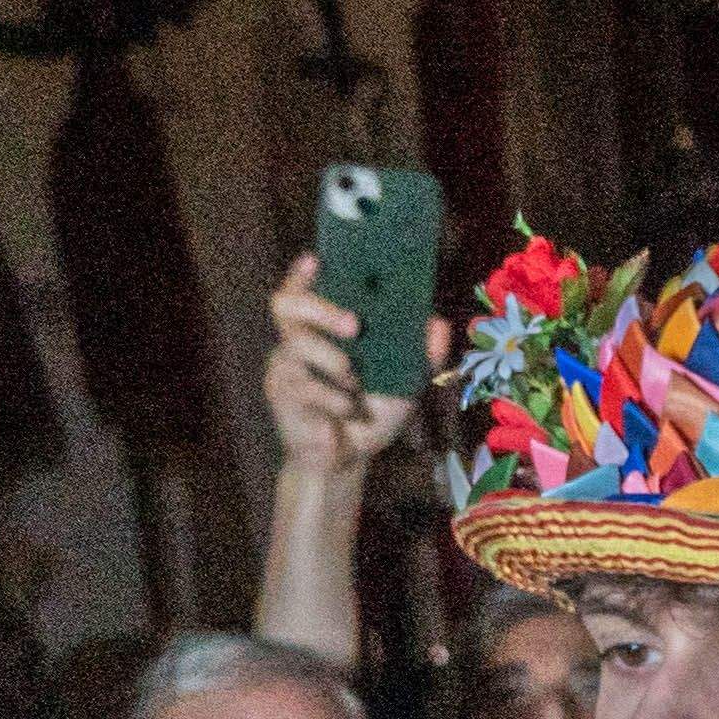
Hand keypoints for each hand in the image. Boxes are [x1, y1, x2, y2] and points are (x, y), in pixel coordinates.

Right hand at [257, 255, 414, 482]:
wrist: (349, 459)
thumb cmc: (369, 413)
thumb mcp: (402, 383)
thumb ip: (419, 354)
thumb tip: (438, 323)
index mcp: (321, 332)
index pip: (301, 293)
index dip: (302, 275)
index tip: (316, 259)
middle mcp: (296, 342)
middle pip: (286, 305)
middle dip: (322, 308)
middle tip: (355, 324)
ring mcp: (284, 366)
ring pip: (297, 345)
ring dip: (336, 364)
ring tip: (356, 384)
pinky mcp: (280, 394)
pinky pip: (307, 386)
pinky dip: (337, 400)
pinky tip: (350, 412)